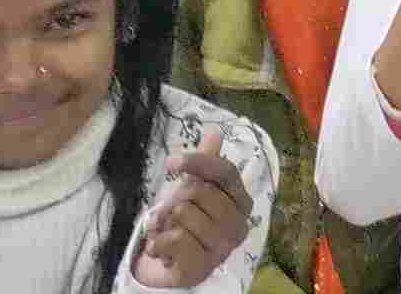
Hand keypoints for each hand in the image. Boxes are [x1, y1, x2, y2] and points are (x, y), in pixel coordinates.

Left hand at [129, 146, 254, 287]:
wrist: (173, 265)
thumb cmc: (188, 223)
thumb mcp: (194, 190)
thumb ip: (206, 164)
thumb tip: (215, 132)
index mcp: (242, 201)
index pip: (225, 172)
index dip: (198, 162)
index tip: (171, 162)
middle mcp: (239, 225)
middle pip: (199, 192)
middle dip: (174, 200)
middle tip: (171, 215)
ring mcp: (222, 248)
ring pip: (184, 213)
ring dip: (164, 222)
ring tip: (167, 231)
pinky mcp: (202, 267)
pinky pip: (174, 239)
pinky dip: (158, 241)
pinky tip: (161, 248)